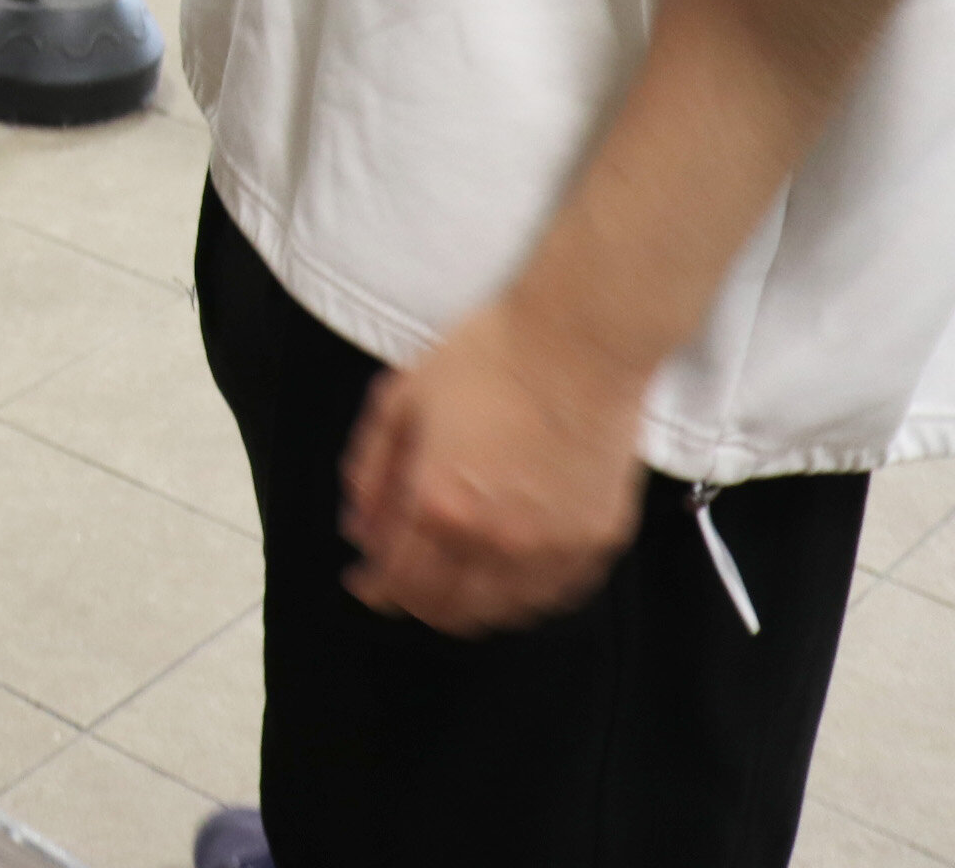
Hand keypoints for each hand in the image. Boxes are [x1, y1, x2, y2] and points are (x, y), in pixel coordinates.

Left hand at [338, 296, 649, 633]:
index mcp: (438, 503)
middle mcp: (494, 538)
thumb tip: (359, 526)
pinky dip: (524, 598)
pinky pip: (555, 595)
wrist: (577, 341)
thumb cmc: (489, 357)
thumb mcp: (401, 400)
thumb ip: (371, 469)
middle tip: (403, 588)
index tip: (365, 584)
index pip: (396, 579)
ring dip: (468, 609)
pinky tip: (509, 581)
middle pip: (447, 608)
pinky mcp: (595, 541)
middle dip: (415, 604)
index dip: (374, 588)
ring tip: (452, 590)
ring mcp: (551, 546)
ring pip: (502, 612)